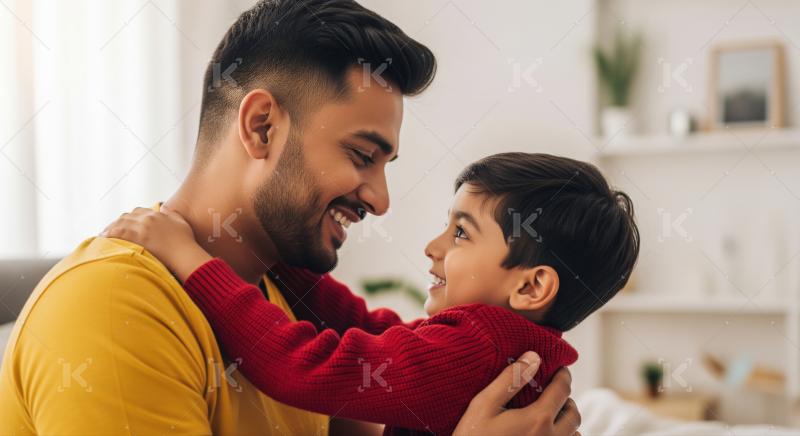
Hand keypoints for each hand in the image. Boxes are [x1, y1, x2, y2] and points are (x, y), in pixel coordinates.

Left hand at [100, 206, 211, 280]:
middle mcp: (148, 218)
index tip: (125, 223)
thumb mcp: (181, 222)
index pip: (137, 212)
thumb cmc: (185, 241)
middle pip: (127, 217)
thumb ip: (171, 214)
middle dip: (117, 222)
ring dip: (110, 228)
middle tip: (110, 229)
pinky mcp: (138, 238)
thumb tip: (163, 210)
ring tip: (103, 235)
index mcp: (157, 214)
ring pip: (121, 224)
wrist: (184, 253)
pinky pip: (119, 233)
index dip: (129, 217)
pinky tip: (103, 238)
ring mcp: (142, 227)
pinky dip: (109, 234)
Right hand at [453, 352, 580, 435]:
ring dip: (567, 422)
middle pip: (573, 414)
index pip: (562, 390)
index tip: (561, 370)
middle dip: (567, 399)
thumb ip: (510, 379)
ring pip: (574, 435)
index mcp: (538, 420)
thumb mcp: (485, 404)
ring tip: (552, 414)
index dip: (563, 376)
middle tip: (555, 392)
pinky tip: (548, 434)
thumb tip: (534, 357)